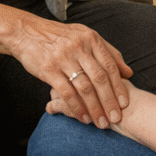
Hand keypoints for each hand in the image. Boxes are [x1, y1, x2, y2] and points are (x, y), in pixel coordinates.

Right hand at [5, 15, 133, 128]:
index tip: (125, 104)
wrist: (27, 32)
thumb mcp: (85, 36)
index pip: (110, 65)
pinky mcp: (49, 70)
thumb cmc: (59, 37)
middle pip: (99, 79)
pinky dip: (77, 108)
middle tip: (116, 119)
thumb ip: (108, 52)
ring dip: (95, 108)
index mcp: (90, 39)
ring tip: (100, 122)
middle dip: (109, 102)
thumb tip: (128, 72)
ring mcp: (63, 58)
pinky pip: (67, 93)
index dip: (119, 87)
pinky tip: (83, 118)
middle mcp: (79, 47)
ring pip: (85, 88)